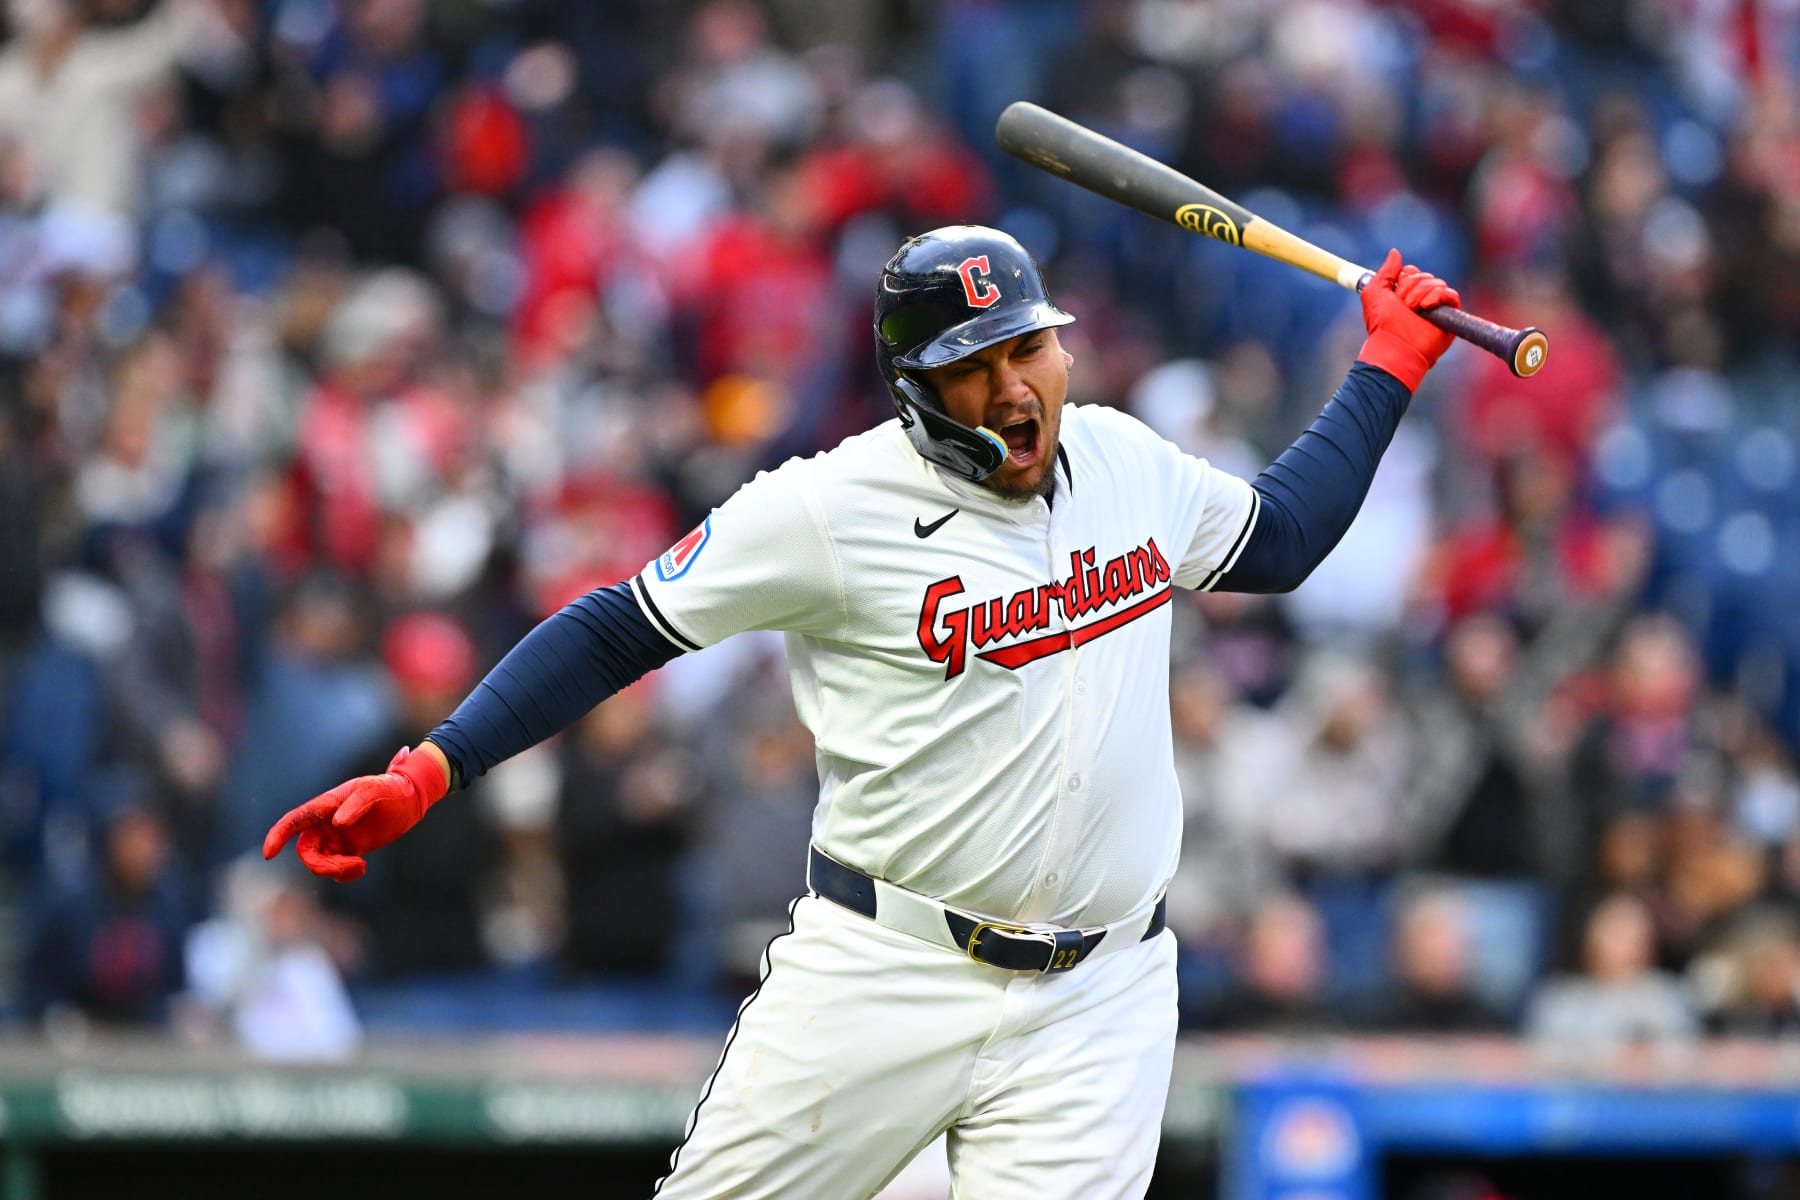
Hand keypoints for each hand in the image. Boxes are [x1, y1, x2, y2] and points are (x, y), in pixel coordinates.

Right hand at [262, 745, 448, 881]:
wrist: (412, 797)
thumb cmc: (393, 787)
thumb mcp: (377, 788)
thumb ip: (356, 803)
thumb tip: (337, 823)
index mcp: (328, 804)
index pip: (295, 821)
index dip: (278, 836)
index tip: (269, 854)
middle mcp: (327, 821)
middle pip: (306, 851)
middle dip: (321, 865)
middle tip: (351, 866)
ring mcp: (336, 836)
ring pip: (320, 862)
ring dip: (336, 870)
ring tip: (361, 866)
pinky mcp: (348, 849)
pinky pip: (336, 868)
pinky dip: (344, 873)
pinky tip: (362, 867)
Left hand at [1357, 248, 1461, 391]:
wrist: (1394, 345)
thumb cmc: (1382, 324)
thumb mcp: (1375, 292)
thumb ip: (1385, 271)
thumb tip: (1395, 252)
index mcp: (1405, 294)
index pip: (1412, 272)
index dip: (1404, 277)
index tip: (1395, 293)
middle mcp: (1422, 299)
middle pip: (1424, 276)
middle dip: (1410, 287)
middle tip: (1403, 305)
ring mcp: (1436, 308)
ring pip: (1437, 283)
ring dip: (1420, 294)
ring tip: (1413, 310)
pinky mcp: (1450, 316)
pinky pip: (1451, 294)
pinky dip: (1438, 296)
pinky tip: (1426, 307)